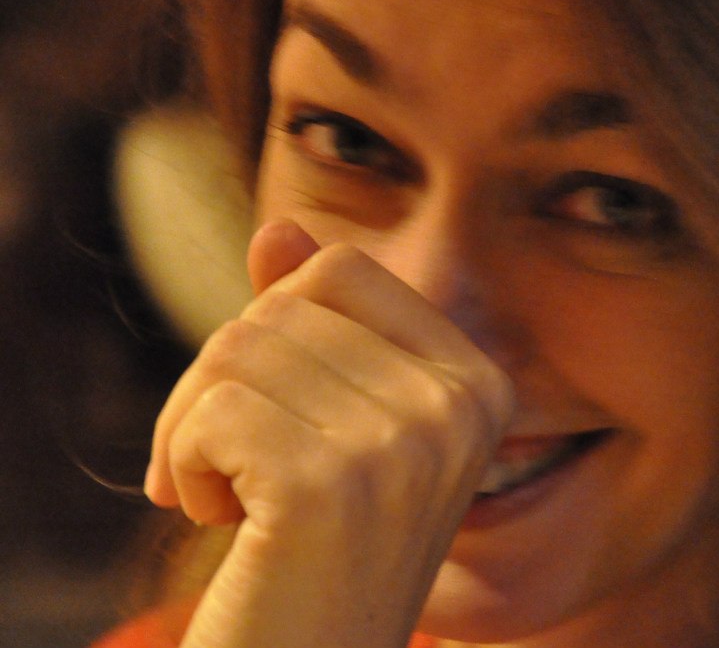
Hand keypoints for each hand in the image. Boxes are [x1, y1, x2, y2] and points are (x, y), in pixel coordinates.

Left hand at [145, 219, 514, 647]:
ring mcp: (405, 444)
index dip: (273, 325)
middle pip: (278, 304)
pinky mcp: (332, 486)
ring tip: (232, 497)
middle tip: (231, 467)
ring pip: (234, 349)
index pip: (341, 268)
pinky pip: (210, 411)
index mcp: (478, 383)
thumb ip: (313, 325)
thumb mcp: (330, 424)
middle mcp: (458, 407)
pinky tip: (222, 522)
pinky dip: (179, 466)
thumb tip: (278, 228)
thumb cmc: (314, 550)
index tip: (273, 409)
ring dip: (194, 428)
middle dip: (220, 382)